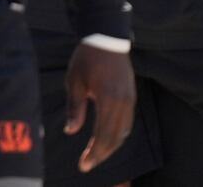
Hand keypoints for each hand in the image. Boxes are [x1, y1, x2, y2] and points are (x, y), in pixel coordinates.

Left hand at [64, 44, 134, 171]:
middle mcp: (123, 103)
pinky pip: (127, 122)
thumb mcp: (75, 81)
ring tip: (96, 155)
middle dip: (102, 154)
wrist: (106, 37)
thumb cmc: (86, 58)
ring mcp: (130, 100)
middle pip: (115, 138)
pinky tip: (108, 139)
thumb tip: (71, 131)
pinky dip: (118, 135)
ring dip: (111, 146)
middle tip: (87, 164)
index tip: (84, 165)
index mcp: (108, 99)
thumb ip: (75, 108)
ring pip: (124, 132)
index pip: (103, 135)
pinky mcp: (132, 96)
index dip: (95, 153)